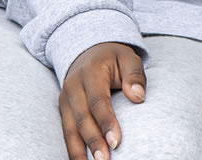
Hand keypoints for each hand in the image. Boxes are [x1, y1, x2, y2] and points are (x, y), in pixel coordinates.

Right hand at [59, 42, 146, 159]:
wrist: (88, 51)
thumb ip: (134, 74)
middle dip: (93, 141)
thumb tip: (138, 97)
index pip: (98, 101)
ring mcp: (65, 99)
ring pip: (69, 129)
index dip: (106, 122)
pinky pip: (65, 132)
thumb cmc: (113, 58)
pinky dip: (72, 149)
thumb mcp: (128, 57)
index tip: (116, 142)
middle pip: (81, 118)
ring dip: (79, 151)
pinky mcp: (62, 109)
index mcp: (90, 73)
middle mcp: (73, 87)